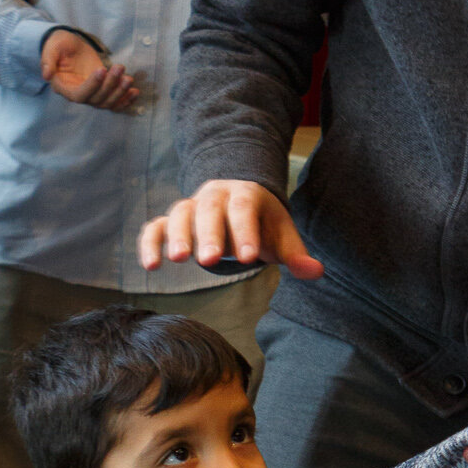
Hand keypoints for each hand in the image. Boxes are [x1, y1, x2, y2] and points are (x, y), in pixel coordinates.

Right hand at [41, 28, 138, 110]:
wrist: (68, 45)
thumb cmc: (59, 44)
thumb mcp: (52, 47)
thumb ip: (48, 60)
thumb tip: (46, 75)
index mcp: (63, 87)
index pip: (79, 94)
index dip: (92, 85)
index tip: (102, 69)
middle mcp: (77, 94)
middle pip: (96, 99)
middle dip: (110, 85)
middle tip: (120, 67)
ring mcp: (91, 94)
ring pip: (107, 102)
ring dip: (120, 93)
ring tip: (129, 78)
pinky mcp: (101, 91)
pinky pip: (114, 102)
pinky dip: (126, 100)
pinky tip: (135, 92)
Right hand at [137, 180, 324, 280]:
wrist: (240, 200)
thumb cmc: (263, 224)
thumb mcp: (282, 236)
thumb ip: (296, 255)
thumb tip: (316, 272)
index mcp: (246, 195)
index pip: (245, 210)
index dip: (246, 232)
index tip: (248, 257)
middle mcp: (216, 196)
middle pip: (210, 210)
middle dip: (209, 234)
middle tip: (209, 261)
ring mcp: (192, 206)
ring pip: (180, 214)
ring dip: (177, 235)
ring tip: (178, 259)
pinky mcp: (173, 220)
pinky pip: (157, 226)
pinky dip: (150, 242)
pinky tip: (151, 266)